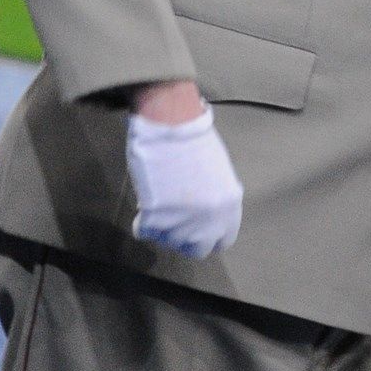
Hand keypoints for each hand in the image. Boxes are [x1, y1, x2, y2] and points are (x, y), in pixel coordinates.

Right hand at [126, 104, 243, 258]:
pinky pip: (144, 231)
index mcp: (229, 208)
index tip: (196, 226)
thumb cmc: (193, 135)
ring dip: (163, 228)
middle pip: (197, 249)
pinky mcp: (155, 218)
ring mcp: (182, 224)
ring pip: (169, 242)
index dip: (207, 234)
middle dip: (185, 238)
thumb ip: (214, 195)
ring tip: (158, 205)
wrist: (171, 122)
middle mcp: (209, 223)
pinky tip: (143, 207)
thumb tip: (204, 207)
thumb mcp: (218, 170)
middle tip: (174, 220)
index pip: (222, 240)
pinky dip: (142, 223)